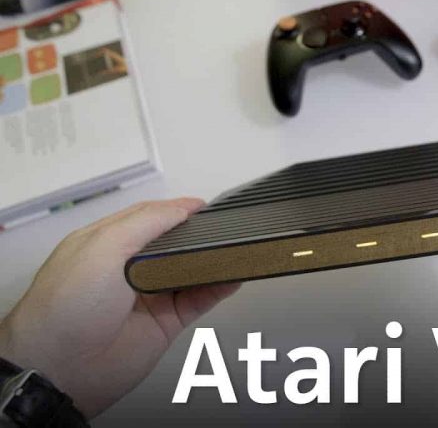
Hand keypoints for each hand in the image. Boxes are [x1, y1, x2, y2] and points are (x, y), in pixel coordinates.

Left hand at [0, 199, 240, 417]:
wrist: (63, 368)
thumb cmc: (66, 306)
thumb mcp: (103, 247)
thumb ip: (145, 223)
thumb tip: (181, 208)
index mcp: (107, 243)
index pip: (149, 217)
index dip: (177, 210)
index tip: (203, 207)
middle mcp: (130, 268)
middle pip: (174, 243)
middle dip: (198, 236)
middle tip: (223, 229)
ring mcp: (150, 295)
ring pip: (191, 271)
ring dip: (213, 262)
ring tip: (236, 250)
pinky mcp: (167, 322)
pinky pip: (200, 300)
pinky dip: (219, 288)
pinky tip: (233, 277)